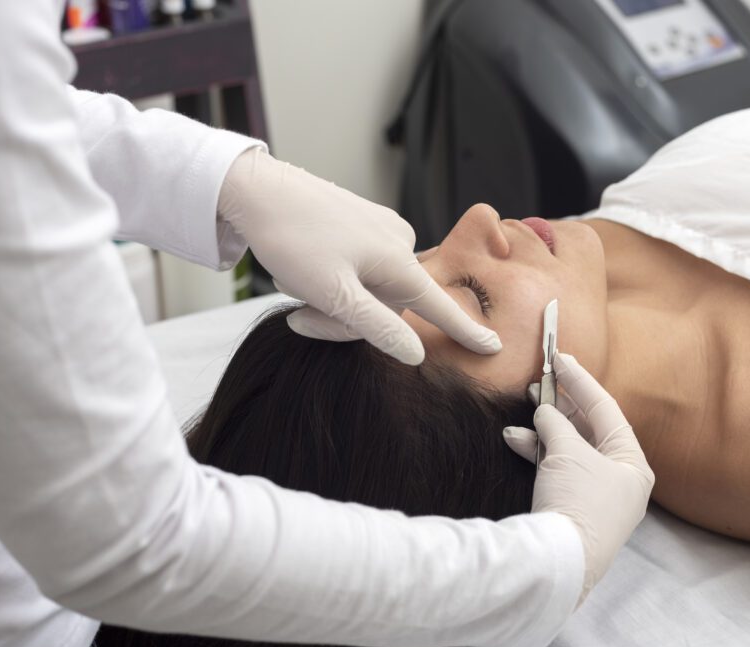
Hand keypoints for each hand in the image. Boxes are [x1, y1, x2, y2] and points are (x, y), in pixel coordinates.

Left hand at [217, 148, 501, 364]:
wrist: (256, 190)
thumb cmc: (293, 238)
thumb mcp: (334, 294)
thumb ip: (378, 326)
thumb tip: (415, 353)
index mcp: (398, 261)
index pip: (438, 307)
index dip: (465, 331)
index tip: (493, 347)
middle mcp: (398, 243)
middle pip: (385, 306)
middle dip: (343, 320)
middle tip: (300, 318)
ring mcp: (380, 230)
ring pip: (366, 290)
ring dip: (329, 299)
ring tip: (293, 283)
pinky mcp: (361, 224)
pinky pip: (355, 268)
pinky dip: (327, 277)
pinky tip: (298, 266)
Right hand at [503, 353, 654, 605]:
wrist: (559, 563)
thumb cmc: (576, 501)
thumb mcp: (567, 452)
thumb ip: (556, 424)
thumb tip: (545, 412)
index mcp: (633, 464)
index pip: (606, 410)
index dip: (580, 382)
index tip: (561, 359)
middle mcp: (621, 481)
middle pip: (590, 430)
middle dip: (560, 406)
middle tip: (538, 384)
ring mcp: (599, 499)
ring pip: (571, 451)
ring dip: (545, 430)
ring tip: (523, 409)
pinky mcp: (575, 512)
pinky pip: (560, 471)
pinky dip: (540, 455)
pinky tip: (517, 440)